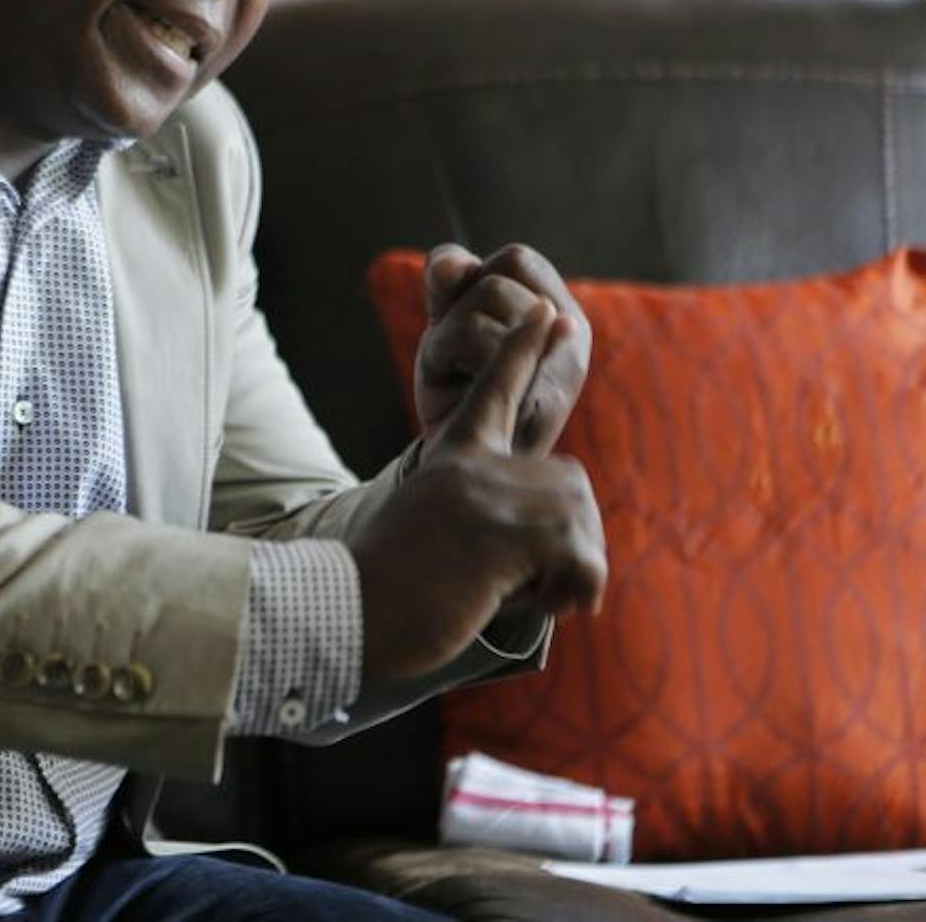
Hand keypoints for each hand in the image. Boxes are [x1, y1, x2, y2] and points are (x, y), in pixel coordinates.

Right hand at [349, 305, 607, 686]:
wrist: (344, 612)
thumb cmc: (384, 590)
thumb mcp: (432, 531)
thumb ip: (479, 509)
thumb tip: (545, 530)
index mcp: (451, 457)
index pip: (495, 389)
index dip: (522, 351)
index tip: (548, 314)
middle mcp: (471, 465)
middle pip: (572, 483)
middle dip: (572, 543)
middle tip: (529, 585)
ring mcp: (485, 494)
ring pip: (580, 521)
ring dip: (569, 572)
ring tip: (519, 595)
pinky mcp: (500, 531)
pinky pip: (581, 556)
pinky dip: (574, 589)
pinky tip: (537, 603)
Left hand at [414, 243, 591, 456]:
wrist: (457, 458)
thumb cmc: (455, 382)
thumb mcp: (447, 318)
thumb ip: (447, 277)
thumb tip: (451, 266)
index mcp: (562, 313)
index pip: (516, 259)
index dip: (474, 279)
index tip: (466, 318)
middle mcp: (574, 339)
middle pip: (496, 283)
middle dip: (455, 312)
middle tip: (457, 355)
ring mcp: (560, 372)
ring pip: (482, 310)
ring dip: (445, 337)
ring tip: (457, 372)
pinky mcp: (534, 401)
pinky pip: (478, 341)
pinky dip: (443, 355)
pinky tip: (452, 386)